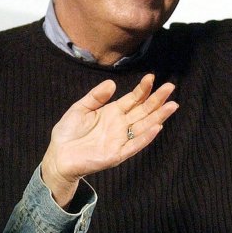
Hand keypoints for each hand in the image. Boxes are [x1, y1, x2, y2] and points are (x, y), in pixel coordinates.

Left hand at [41, 74, 177, 207]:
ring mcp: (120, 140)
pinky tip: (156, 127)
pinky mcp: (117, 154)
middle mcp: (120, 126)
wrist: (59, 155)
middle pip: (143, 111)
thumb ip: (96, 97)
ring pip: (144, 126)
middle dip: (157, 99)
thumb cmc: (68, 132)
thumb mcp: (80, 108)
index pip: (133, 99)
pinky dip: (145, 137)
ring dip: (158, 116)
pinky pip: (134, 145)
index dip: (143, 89)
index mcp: (112, 113)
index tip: (151, 77)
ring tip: (172, 105)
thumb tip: (112, 83)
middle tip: (170, 86)